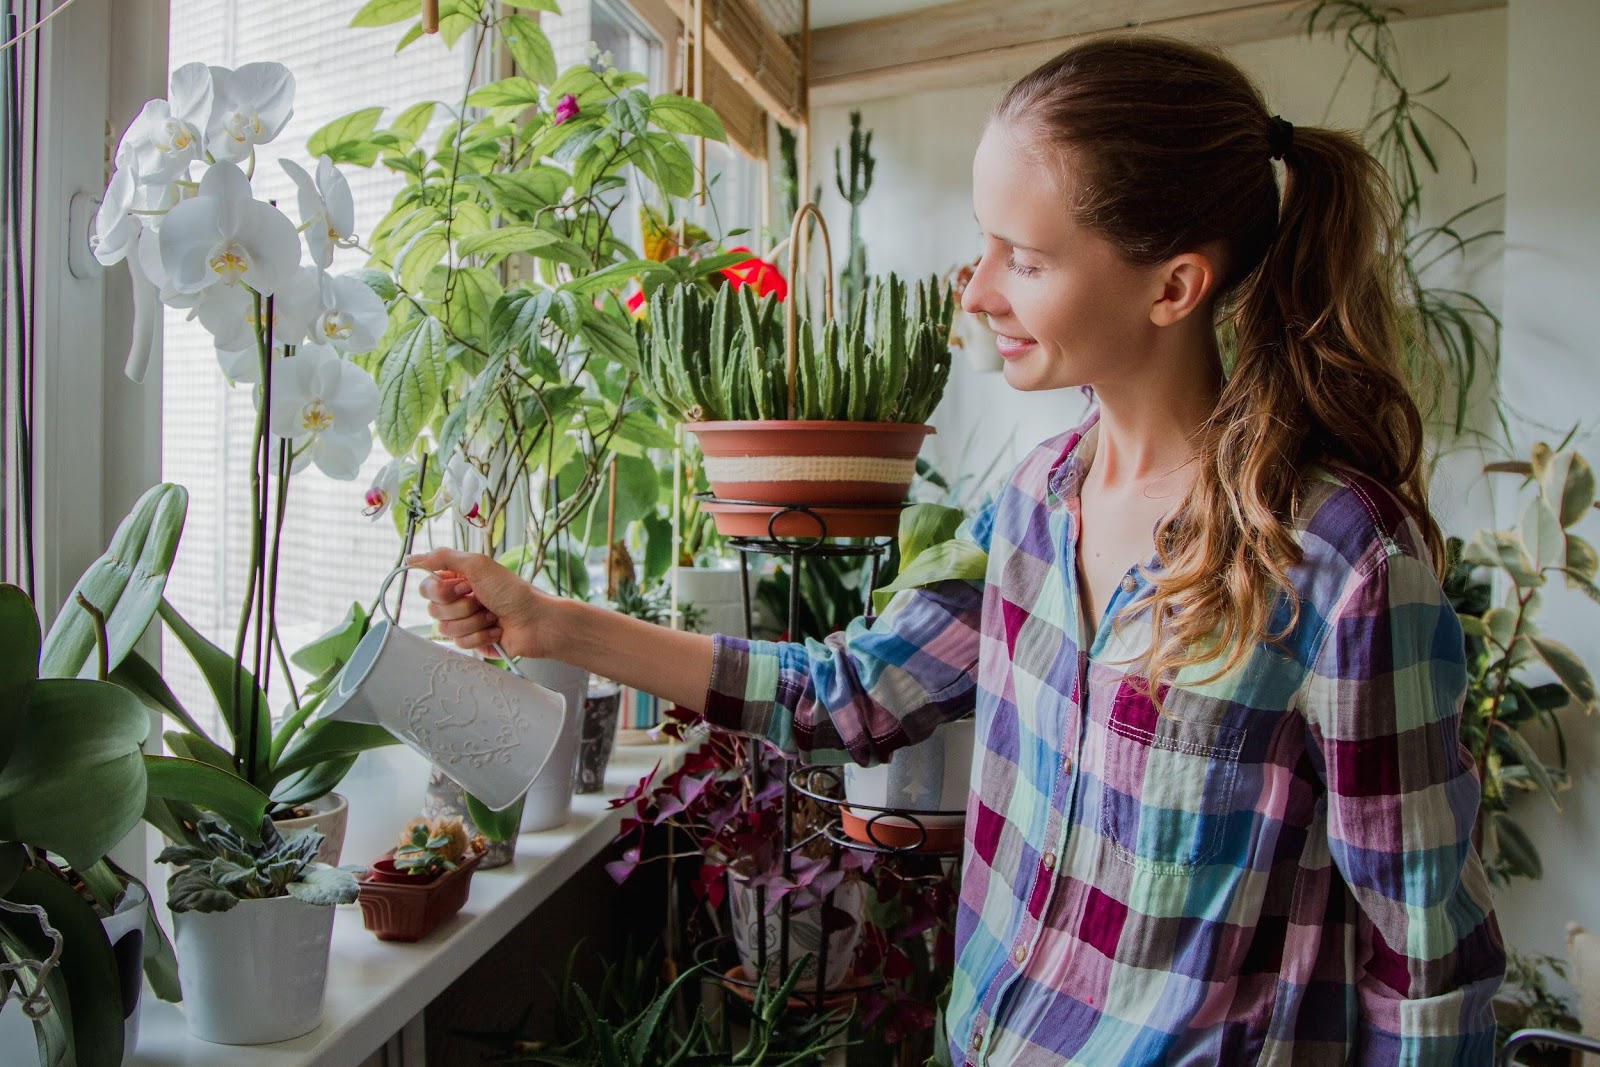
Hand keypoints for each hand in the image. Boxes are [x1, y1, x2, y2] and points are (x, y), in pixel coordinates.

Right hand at [405, 549, 554, 660]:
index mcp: (457, 580)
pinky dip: (480, 636)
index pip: (426, 587)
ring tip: (492, 615)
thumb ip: (443, 557)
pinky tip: (496, 629)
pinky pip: (460, 643)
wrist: (535, 621)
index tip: (463, 586)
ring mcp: (465, 622)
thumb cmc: (512, 591)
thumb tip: (411, 559)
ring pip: (445, 629)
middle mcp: (458, 600)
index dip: (441, 591)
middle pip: (434, 610)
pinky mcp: (472, 641)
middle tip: (482, 600)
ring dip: (473, 621)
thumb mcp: (478, 565)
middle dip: (461, 607)